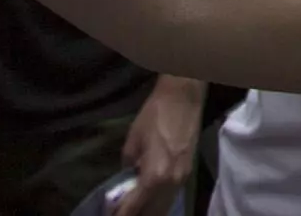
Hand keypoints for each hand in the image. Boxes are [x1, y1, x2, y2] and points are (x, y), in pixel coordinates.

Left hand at [117, 74, 204, 208]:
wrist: (183, 98)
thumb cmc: (155, 115)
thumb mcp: (133, 140)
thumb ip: (128, 165)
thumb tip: (128, 177)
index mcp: (154, 176)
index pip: (134, 207)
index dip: (121, 214)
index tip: (112, 215)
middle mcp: (170, 183)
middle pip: (152, 213)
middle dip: (136, 214)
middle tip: (121, 210)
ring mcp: (182, 179)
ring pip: (164, 207)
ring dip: (149, 210)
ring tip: (135, 206)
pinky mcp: (188, 172)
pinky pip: (171, 196)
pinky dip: (159, 201)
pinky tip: (150, 196)